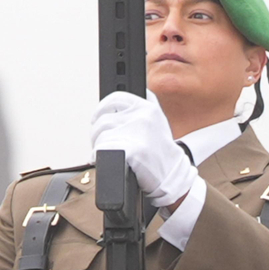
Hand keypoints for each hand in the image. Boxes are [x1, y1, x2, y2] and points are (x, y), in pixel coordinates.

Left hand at [90, 91, 195, 207]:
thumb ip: (141, 107)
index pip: (116, 98)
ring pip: (101, 134)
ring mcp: (137, 133)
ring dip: (97, 145)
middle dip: (97, 132)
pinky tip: (102, 159)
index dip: (102, 108)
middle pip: (103, 120)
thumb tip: (118, 97)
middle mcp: (143, 117)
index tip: (97, 117)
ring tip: (106, 151)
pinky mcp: (132, 150)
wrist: (171, 173)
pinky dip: (97, 155)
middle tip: (102, 141)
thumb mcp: (157, 120)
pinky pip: (102, 148)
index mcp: (148, 108)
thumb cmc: (160, 149)